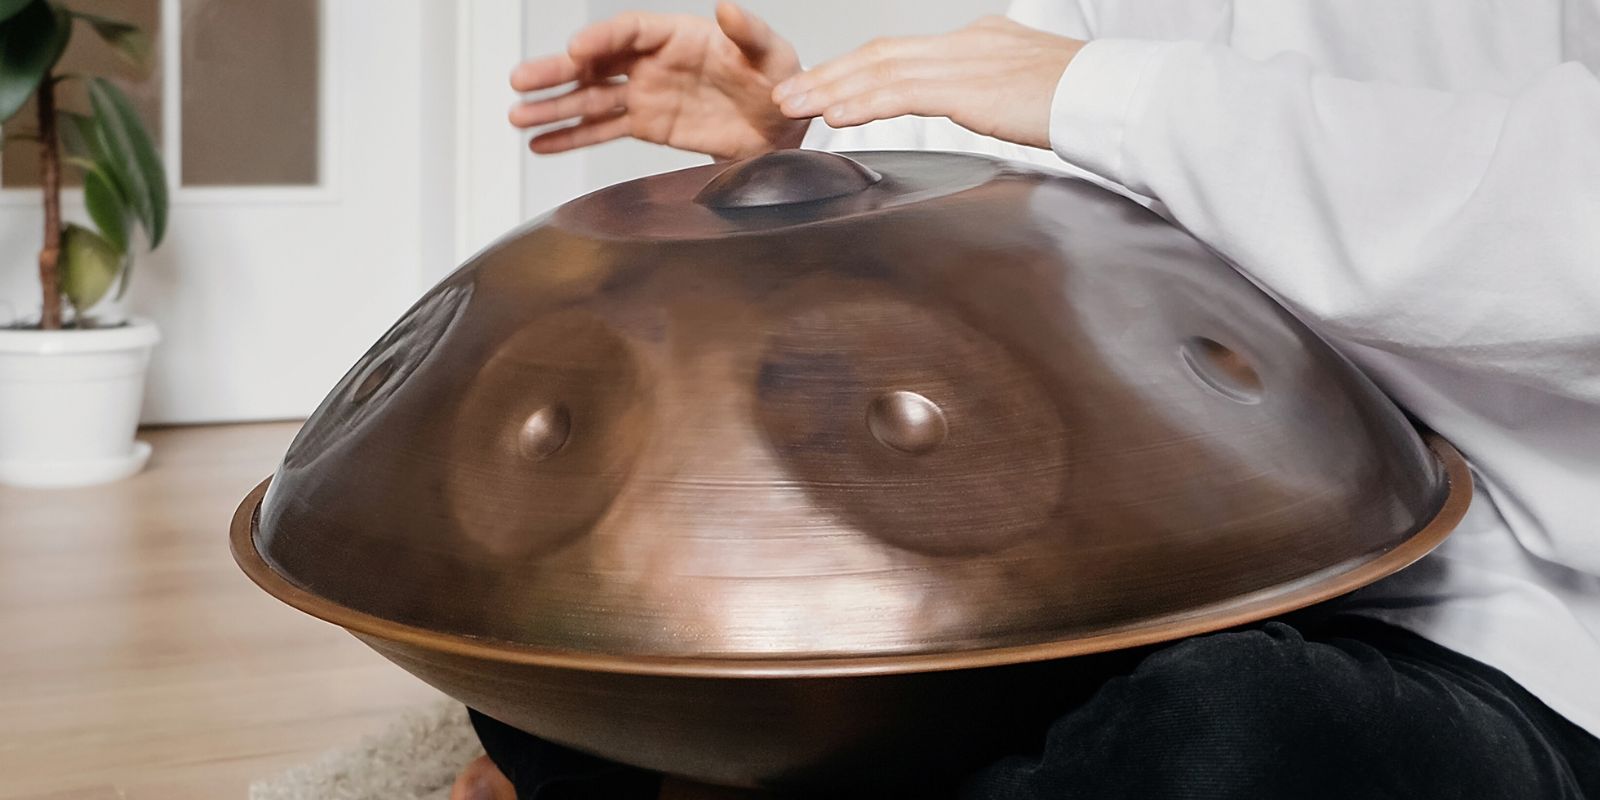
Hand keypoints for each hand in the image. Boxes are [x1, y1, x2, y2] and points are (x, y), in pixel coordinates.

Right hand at [510, 2, 807, 160]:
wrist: (780, 128)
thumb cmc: (777, 82)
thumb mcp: (772, 55)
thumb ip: (749, 32)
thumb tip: (729, 6)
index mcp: (678, 36)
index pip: (630, 31)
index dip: (601, 39)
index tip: (576, 49)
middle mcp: (653, 62)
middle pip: (596, 62)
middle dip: (557, 71)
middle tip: (521, 81)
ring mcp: (645, 94)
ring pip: (591, 98)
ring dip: (553, 108)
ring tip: (517, 116)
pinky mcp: (646, 125)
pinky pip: (602, 130)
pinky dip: (571, 137)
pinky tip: (541, 142)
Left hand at [772, 16, 1083, 149]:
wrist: (1115, 94)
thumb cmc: (1086, 101)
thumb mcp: (1030, 90)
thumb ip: (996, 93)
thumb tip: (985, 104)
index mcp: (977, 42)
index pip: (904, 54)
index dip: (859, 70)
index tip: (828, 86)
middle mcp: (964, 44)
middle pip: (881, 55)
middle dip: (832, 75)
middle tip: (791, 92)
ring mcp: (964, 62)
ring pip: (880, 71)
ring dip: (831, 89)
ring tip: (794, 105)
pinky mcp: (967, 89)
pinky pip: (901, 94)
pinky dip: (863, 104)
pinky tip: (835, 116)